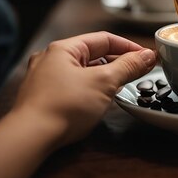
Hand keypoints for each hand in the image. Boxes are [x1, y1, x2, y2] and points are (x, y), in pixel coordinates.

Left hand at [11, 32, 155, 146]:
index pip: (103, 39)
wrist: (31, 138)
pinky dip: (90, 89)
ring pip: (82, 71)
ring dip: (104, 76)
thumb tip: (147, 56)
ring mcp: (44, 79)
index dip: (128, 47)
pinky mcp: (43, 98)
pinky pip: (73, 86)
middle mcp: (50, 59)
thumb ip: (128, 66)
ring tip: (122, 86)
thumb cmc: (63, 106)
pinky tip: (99, 100)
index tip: (146, 57)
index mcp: (63, 48)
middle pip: (93, 54)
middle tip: (139, 72)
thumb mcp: (104, 82)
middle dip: (118, 62)